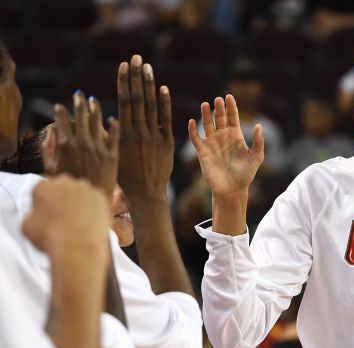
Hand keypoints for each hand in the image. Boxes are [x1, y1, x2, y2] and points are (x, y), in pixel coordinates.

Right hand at [22, 175, 109, 258]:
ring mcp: (84, 188)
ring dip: (79, 201)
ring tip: (78, 220)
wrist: (77, 247)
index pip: (43, 189)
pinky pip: (95, 200)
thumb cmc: (51, 238)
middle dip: (63, 197)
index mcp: (43, 187)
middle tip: (64, 215)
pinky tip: (90, 221)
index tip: (49, 210)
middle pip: (63, 187)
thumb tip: (39, 213)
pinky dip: (93, 208)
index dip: (46, 200)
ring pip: (80, 192)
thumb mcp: (27, 226)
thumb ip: (33, 213)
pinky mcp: (100, 196)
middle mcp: (64, 182)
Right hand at [51, 92, 118, 197]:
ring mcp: (99, 149)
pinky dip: (113, 126)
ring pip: (97, 122)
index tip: (61, 106)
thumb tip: (50, 133)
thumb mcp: (52, 170)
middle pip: (81, 117)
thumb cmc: (69, 189)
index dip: (61, 111)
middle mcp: (82, 144)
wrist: (90, 205)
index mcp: (66, 146)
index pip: (62, 121)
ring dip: (95, 109)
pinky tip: (112, 119)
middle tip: (79, 95)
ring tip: (94, 100)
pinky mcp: (113, 156)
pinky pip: (114, 136)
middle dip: (79, 104)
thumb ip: (48, 150)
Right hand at [117, 54, 173, 202]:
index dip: (124, 81)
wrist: (145, 193)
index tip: (124, 65)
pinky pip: (166, 119)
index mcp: (122, 134)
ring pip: (152, 106)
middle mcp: (138, 133)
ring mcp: (154, 137)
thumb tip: (93, 109)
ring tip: (148, 67)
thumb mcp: (109, 152)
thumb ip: (103, 131)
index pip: (123, 101)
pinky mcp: (167, 143)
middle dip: (136, 76)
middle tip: (137, 57)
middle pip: (138, 99)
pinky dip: (165, 103)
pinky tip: (163, 88)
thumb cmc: (123, 175)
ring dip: (150, 84)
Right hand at [188, 94, 263, 197]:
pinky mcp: (202, 151)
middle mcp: (223, 137)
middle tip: (218, 99)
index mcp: (235, 136)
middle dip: (218, 108)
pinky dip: (192, 130)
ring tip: (205, 104)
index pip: (232, 117)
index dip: (231, 106)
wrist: (232, 189)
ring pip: (207, 124)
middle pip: (219, 117)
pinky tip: (192, 122)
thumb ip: (258, 142)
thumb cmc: (246, 175)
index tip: (229, 96)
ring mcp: (212, 143)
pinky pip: (195, 138)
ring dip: (205, 114)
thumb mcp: (256, 157)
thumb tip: (259, 125)